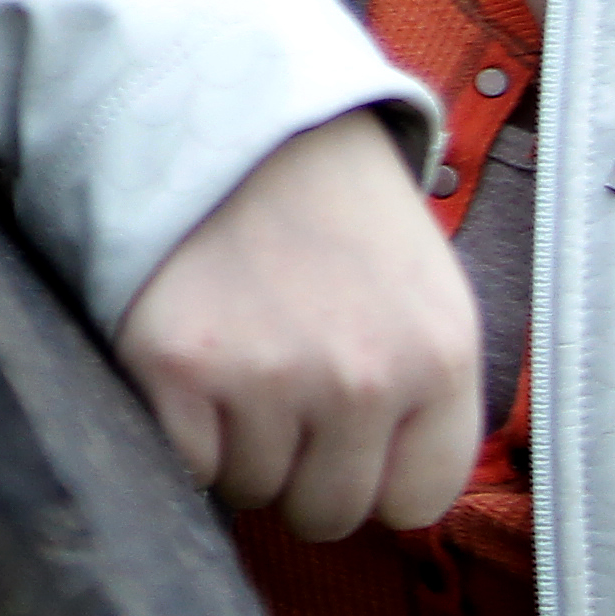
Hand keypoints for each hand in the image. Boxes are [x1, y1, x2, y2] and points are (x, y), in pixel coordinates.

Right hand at [113, 113, 482, 541]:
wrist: (223, 105)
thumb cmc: (324, 206)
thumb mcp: (423, 289)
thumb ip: (425, 395)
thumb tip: (390, 500)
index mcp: (438, 358)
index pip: (415, 503)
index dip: (371, 473)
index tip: (343, 431)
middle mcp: (362, 378)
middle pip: (328, 510)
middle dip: (299, 467)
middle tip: (274, 387)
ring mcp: (266, 375)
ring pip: (252, 490)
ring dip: (235, 444)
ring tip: (231, 357)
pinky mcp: (176, 366)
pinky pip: (185, 465)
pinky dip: (178, 431)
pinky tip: (187, 366)